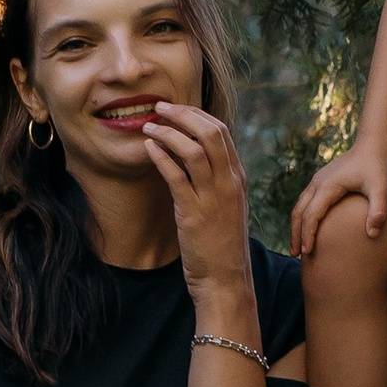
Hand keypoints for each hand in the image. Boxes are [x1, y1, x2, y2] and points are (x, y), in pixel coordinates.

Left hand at [142, 99, 254, 305]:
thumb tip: (193, 159)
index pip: (222, 133)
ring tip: (148, 126)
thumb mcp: (226, 208)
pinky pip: (177, 176)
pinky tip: (148, 148)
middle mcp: (229, 184)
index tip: (176, 109)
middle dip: (183, 114)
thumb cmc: (221, 246)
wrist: (225, 280)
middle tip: (160, 107)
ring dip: (168, 133)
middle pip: (211, 133)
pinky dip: (161, 157)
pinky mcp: (195, 214)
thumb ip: (215, 182)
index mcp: (237, 179)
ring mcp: (214, 198)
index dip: (197, 115)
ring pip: (195, 150)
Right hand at [290, 139, 386, 255]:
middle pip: (298, 212)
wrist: (373, 144)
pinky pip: (306, 202)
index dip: (308, 234)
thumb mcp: (382, 188)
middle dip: (295, 234)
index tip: (307, 252)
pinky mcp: (321, 181)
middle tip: (295, 255)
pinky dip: (302, 217)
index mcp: (328, 186)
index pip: (312, 215)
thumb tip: (373, 234)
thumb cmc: (378, 166)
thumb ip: (378, 210)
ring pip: (299, 206)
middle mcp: (318, 183)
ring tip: (298, 246)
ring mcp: (318, 181)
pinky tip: (307, 228)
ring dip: (296, 226)